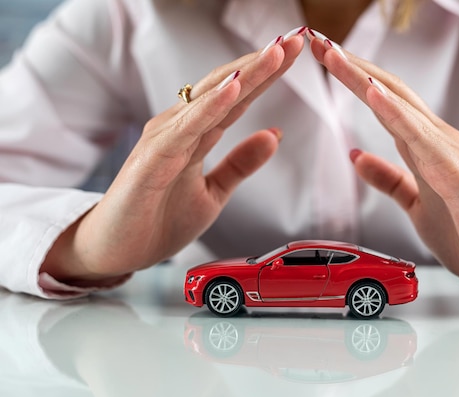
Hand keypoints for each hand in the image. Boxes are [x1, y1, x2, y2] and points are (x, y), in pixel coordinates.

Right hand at [41, 30, 305, 282]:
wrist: (117, 251)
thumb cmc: (158, 219)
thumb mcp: (214, 192)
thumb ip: (240, 163)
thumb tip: (275, 134)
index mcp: (197, 132)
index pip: (239, 97)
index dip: (268, 74)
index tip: (297, 51)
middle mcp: (180, 127)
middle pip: (228, 88)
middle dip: (263, 63)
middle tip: (296, 38)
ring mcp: (165, 139)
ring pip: (210, 100)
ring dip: (244, 75)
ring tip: (275, 52)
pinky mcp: (152, 159)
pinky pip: (186, 129)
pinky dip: (210, 107)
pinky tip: (233, 89)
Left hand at [309, 34, 458, 298]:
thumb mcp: (416, 202)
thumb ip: (389, 179)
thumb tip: (356, 157)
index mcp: (426, 146)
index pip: (385, 102)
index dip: (354, 78)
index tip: (325, 59)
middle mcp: (438, 141)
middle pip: (390, 93)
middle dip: (353, 67)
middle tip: (319, 43)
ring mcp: (450, 154)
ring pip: (403, 108)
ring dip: (367, 81)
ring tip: (338, 58)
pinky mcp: (458, 177)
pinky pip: (422, 141)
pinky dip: (396, 115)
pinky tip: (374, 96)